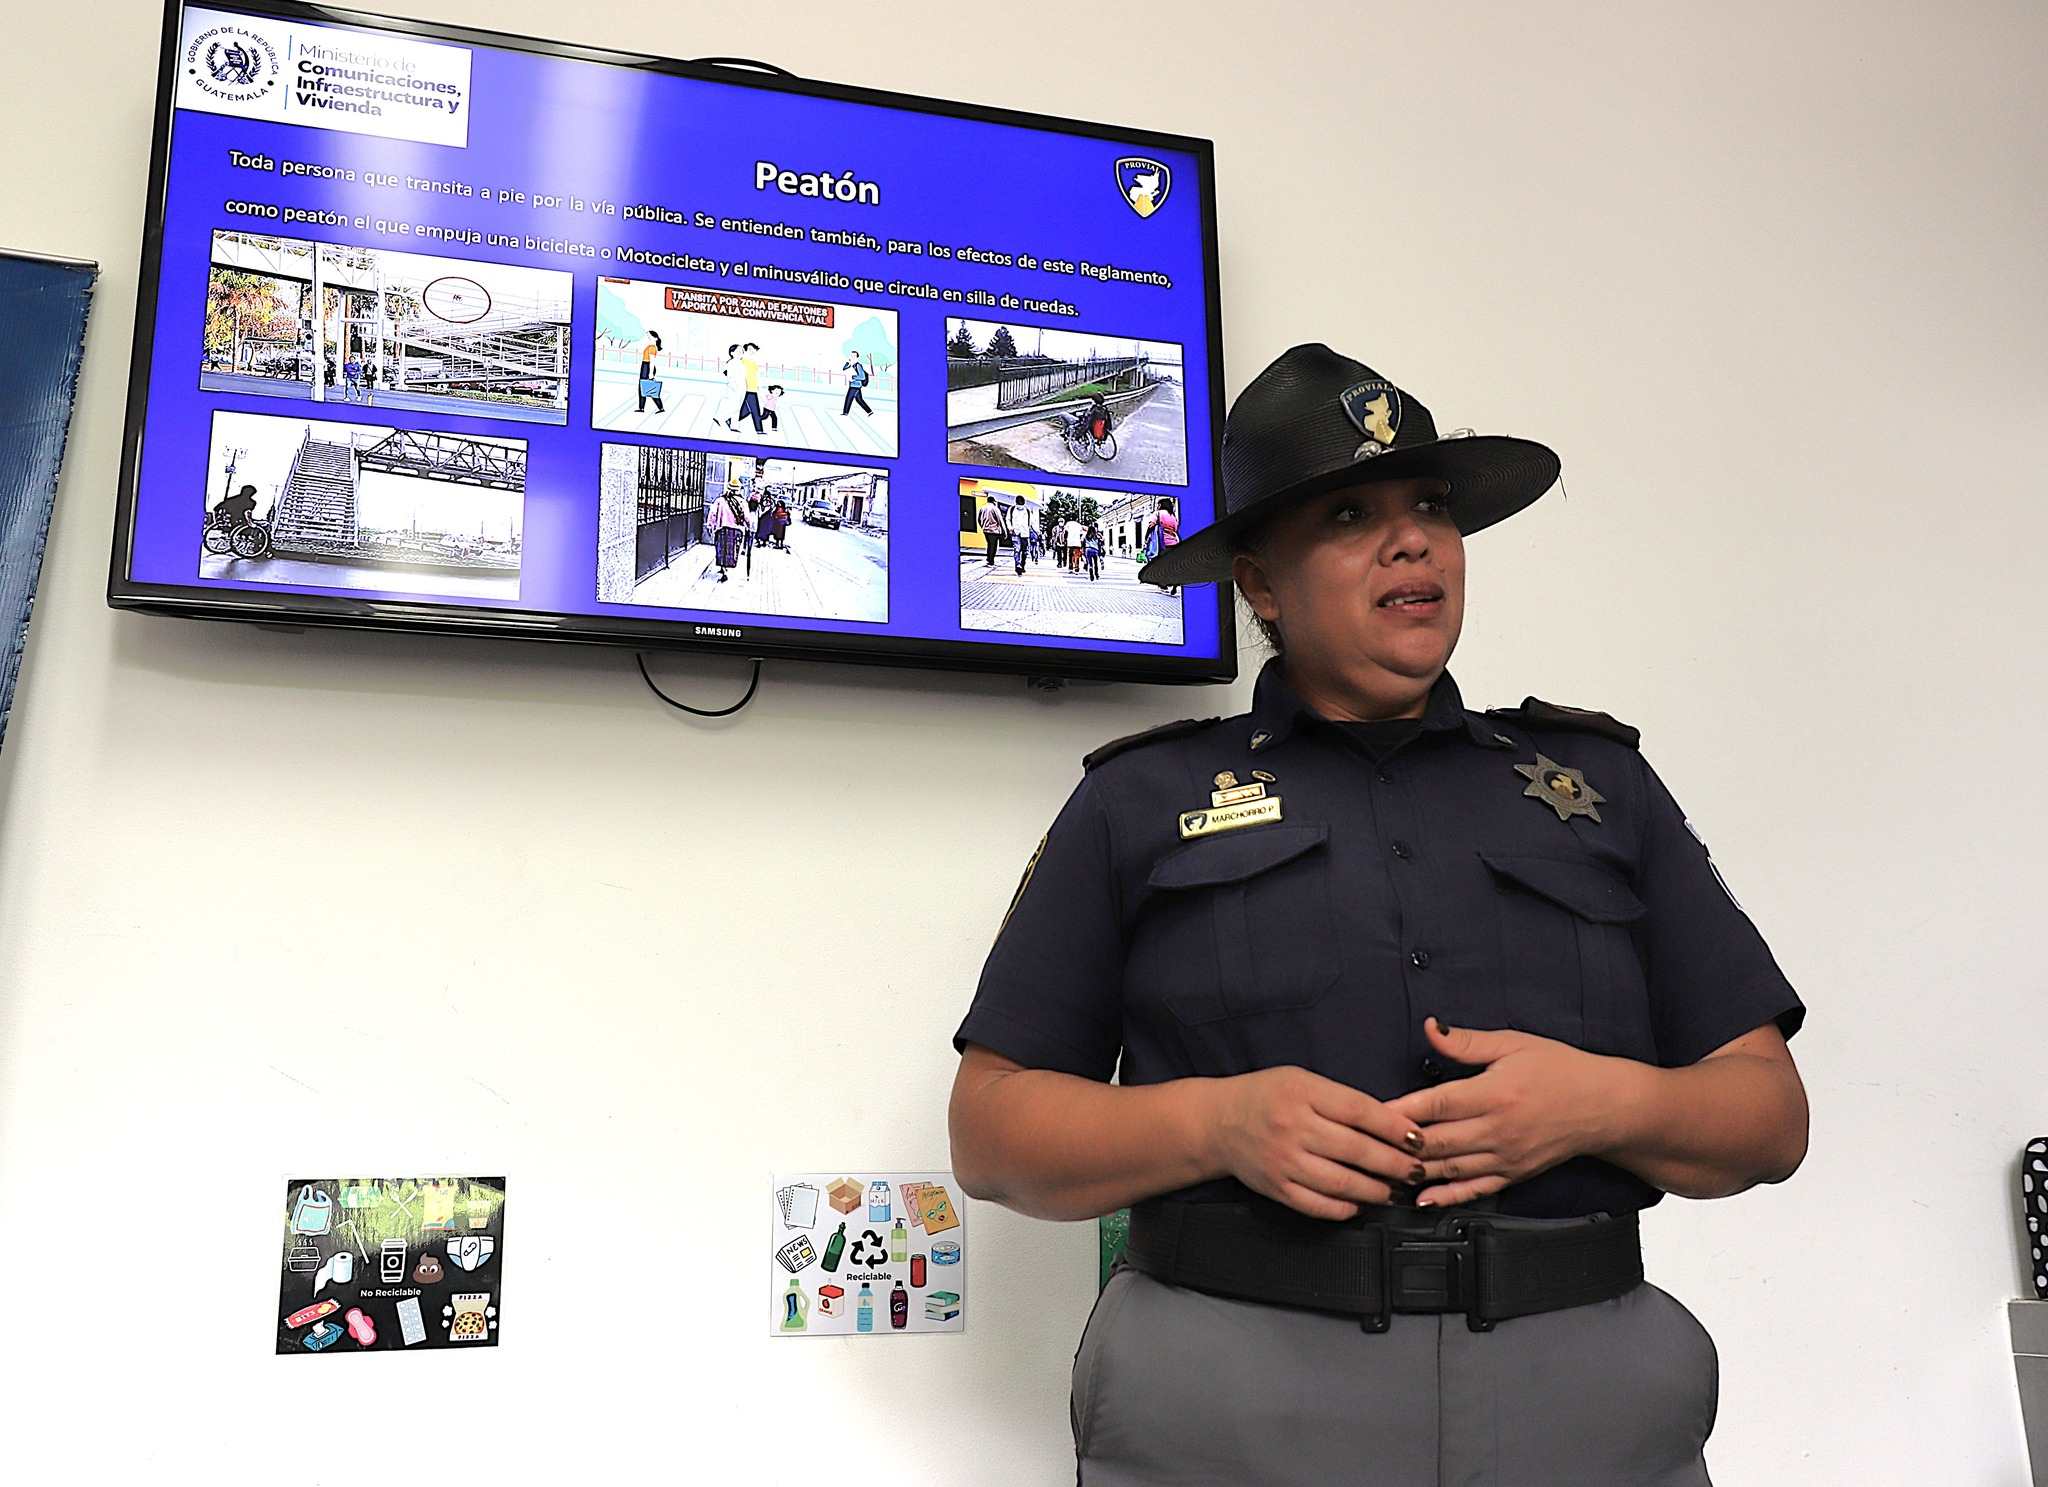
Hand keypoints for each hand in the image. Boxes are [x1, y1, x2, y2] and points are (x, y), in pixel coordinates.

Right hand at [1208, 1066, 1427, 1220]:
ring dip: (1376, 1190)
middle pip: (1357, 1150)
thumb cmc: (1263, 1096)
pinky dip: (1345, 1209)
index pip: (1360, 1111)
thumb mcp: (1301, 1079)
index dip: (1395, 1127)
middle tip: (1416, 1168)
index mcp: (1302, 1093)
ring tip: (1394, 1190)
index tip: (1417, 1138)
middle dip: (1395, 1163)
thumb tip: (1388, 1123)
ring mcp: (1284, 1161)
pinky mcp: (1277, 1188)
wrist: (1217, 1122)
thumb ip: (1340, 1099)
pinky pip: (1319, 1205)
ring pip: (1342, 1183)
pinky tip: (1360, 1204)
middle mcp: (1294, 1128)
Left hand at [1380, 1018, 1623, 1207]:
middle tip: (1366, 1144)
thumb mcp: (1513, 1043)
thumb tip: (1431, 1028)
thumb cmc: (1559, 1069)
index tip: (1372, 1112)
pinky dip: (1445, 1197)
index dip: (1401, 1110)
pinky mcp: (1513, 1174)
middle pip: (1437, 1140)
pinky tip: (1421, 1200)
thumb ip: (1467, 1041)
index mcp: (1495, 1093)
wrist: (1603, 1105)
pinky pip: (1473, 1190)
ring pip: (1449, 1168)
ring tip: (1382, 1172)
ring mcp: (1505, 1156)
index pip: (1437, 1103)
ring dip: (1413, 1172)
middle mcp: (1498, 1129)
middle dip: (1398, 1145)